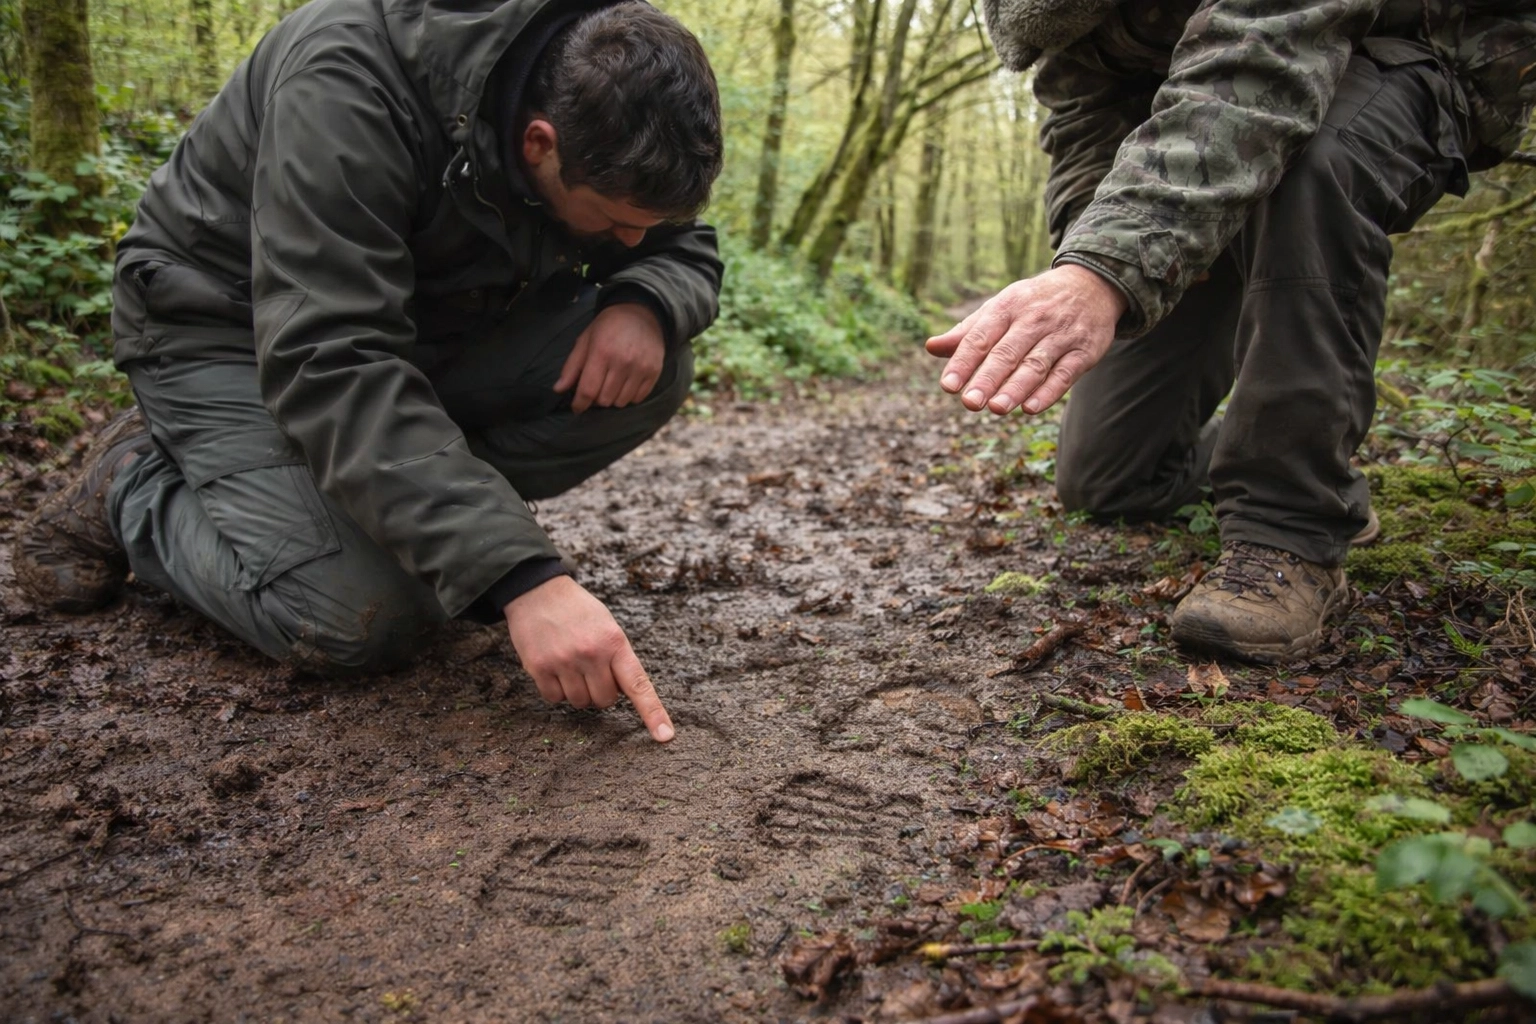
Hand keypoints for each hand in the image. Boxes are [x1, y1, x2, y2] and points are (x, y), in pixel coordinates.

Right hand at [504, 576, 674, 742]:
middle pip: (605, 700)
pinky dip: (555, 690)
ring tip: (571, 664)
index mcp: (615, 642)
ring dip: (577, 691)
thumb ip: (617, 657)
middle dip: (601, 692)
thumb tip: (623, 693)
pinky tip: (553, 667)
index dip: (653, 713)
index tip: (666, 736)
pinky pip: (554, 698)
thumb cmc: (578, 611)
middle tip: (592, 669)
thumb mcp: (607, 626)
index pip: (639, 684)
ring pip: (580, 702)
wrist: (538, 591)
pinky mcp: (539, 667)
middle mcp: (591, 654)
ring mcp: (564, 661)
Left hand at [555, 303, 664, 413]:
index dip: (580, 404)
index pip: (588, 390)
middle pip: (604, 399)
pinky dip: (629, 397)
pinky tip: (625, 384)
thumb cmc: (608, 326)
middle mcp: (623, 362)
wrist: (641, 312)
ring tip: (611, 385)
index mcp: (602, 352)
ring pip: (621, 402)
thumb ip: (572, 366)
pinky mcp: (654, 372)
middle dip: (596, 398)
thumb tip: (558, 389)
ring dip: (613, 398)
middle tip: (596, 387)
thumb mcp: (585, 340)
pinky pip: (638, 398)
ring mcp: (641, 368)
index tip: (577, 407)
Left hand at [925, 265, 1126, 415]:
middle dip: (987, 378)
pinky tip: (1030, 408)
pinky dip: (1049, 392)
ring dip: (1016, 388)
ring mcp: (1061, 335)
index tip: (948, 386)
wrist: (1092, 285)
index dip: (963, 362)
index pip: (980, 337)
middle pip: (1007, 353)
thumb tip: (931, 347)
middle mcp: (1034, 319)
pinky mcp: (1085, 351)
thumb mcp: (1000, 308)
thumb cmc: (1033, 304)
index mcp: (1007, 307)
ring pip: (1036, 364)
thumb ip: (967, 332)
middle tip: (970, 403)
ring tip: (997, 409)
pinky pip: (1065, 373)